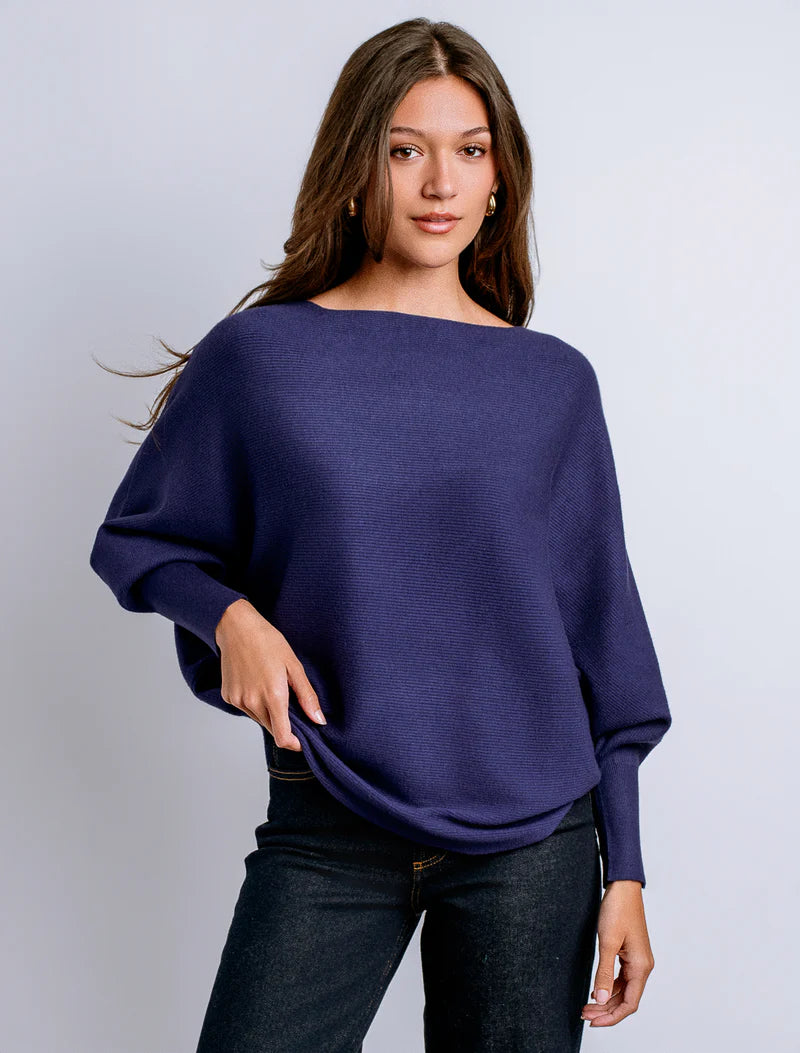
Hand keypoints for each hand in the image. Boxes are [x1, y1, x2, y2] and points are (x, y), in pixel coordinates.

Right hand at [214, 599, 325, 749]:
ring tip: (272, 688)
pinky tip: (257, 684)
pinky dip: (255, 704)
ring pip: (259, 719)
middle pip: (272, 729)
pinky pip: (246, 710)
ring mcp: (238, 701)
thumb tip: (319, 721)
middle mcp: (252, 703)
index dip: (294, 744)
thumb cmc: (268, 641)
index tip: (303, 739)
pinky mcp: (228, 696)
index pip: (282, 737)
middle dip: (284, 725)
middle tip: (291, 705)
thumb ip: (307, 696)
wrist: (237, 627)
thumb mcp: (294, 666)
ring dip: (269, 714)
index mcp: (272, 696)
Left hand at [581, 879, 654, 1027]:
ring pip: (624, 990)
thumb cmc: (617, 910)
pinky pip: (622, 978)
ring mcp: (638, 960)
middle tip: (584, 1014)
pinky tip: (597, 991)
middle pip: (627, 999)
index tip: (593, 1022)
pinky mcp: (631, 953)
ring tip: (587, 1006)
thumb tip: (602, 1000)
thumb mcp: (607, 942)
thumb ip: (604, 973)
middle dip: (606, 1010)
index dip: (612, 1017)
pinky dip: (610, 987)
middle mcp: (643, 966)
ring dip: (607, 1000)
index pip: (630, 1004)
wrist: (623, 887)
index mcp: (641, 967)